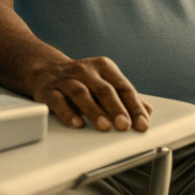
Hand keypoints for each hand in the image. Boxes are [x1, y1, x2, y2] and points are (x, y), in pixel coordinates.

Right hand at [28, 55, 152, 132]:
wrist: (46, 70)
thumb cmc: (82, 80)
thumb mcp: (105, 82)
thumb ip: (125, 96)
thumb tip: (148, 112)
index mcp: (104, 67)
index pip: (123, 87)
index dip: (134, 106)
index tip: (142, 124)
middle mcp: (86, 71)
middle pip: (104, 89)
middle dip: (116, 108)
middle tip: (125, 126)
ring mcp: (67, 80)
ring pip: (82, 94)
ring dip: (94, 111)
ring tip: (105, 127)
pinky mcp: (49, 91)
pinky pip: (59, 101)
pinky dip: (68, 113)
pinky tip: (77, 124)